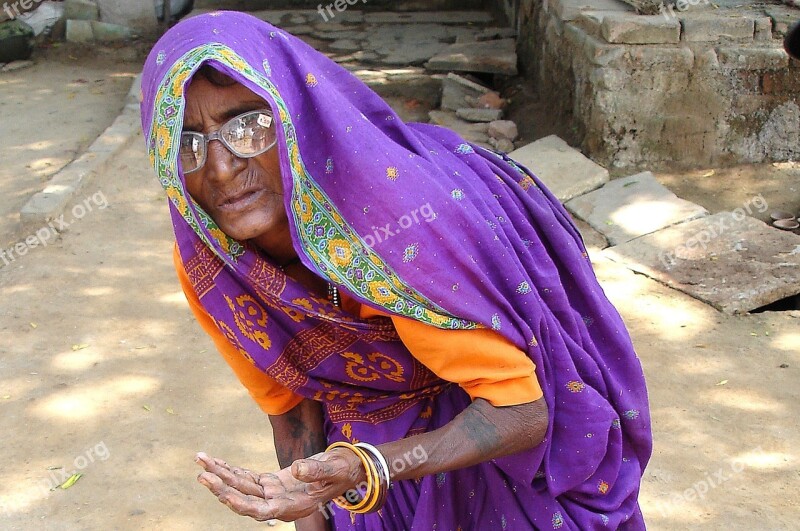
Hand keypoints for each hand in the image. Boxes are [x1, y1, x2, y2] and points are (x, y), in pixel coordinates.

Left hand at [194, 449, 364, 522]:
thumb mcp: (335, 469)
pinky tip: (216, 462)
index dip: (237, 501)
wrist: (350, 469)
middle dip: (221, 486)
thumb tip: (297, 468)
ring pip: (242, 487)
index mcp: (293, 505)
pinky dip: (232, 470)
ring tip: (201, 460)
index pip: (258, 509)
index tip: (219, 490)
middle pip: (244, 498)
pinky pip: (248, 478)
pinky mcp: (273, 482)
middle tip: (201, 471)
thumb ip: (316, 472)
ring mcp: (274, 493)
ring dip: (221, 475)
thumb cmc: (345, 470)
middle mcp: (279, 502)